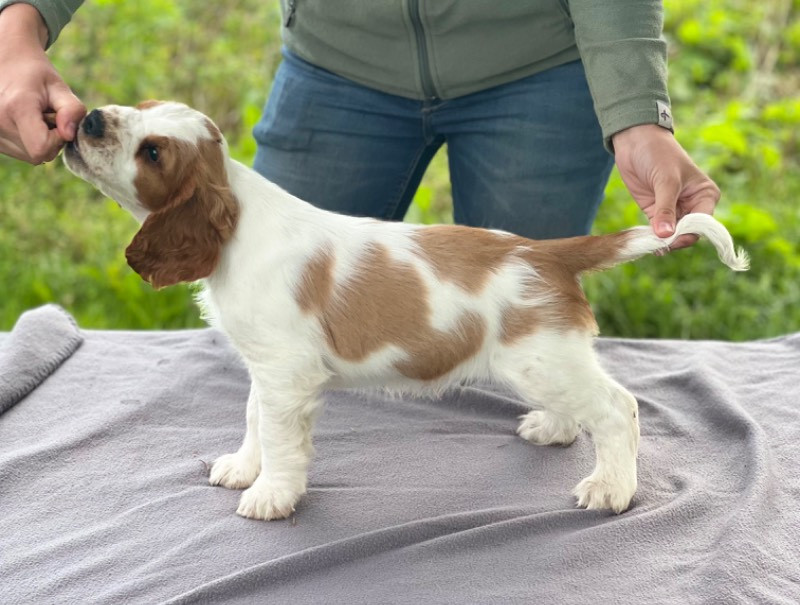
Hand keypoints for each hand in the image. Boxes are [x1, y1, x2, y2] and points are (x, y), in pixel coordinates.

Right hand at [0, 4, 84, 163]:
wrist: (6, 62)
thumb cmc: (36, 75)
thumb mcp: (59, 87)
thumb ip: (72, 110)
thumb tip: (69, 135)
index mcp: (16, 108)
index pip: (41, 148)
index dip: (57, 140)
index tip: (58, 121)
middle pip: (37, 155)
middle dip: (50, 140)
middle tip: (46, 115)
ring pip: (28, 156)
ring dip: (39, 141)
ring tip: (34, 117)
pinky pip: (19, 152)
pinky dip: (27, 141)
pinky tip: (24, 122)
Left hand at [612, 124, 720, 249]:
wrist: (635, 141)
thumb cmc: (658, 154)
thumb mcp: (666, 181)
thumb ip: (665, 209)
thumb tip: (666, 235)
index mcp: (705, 195)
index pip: (703, 223)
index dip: (689, 234)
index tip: (672, 238)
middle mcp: (693, 205)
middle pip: (688, 232)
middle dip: (675, 240)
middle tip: (660, 245)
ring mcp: (673, 210)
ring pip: (672, 234)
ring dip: (663, 242)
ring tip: (652, 245)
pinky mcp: (655, 212)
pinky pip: (657, 231)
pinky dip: (653, 238)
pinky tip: (648, 244)